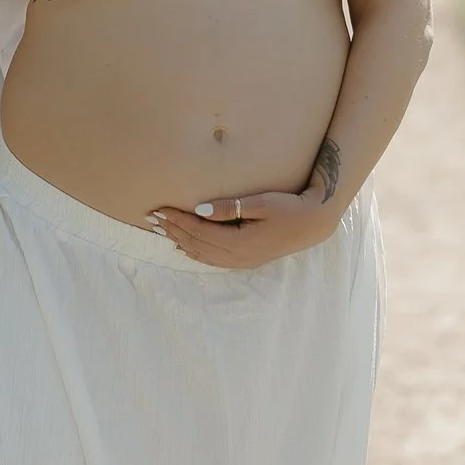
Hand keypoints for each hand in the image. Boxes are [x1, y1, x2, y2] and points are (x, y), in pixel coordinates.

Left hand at [148, 184, 338, 268]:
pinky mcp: (245, 260)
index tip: (159, 209)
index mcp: (239, 243)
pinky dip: (195, 252)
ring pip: (201, 254)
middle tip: (151, 218)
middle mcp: (236, 257)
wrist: (313, 224)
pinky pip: (212, 260)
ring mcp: (240, 261)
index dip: (177, 221)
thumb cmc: (289, 208)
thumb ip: (230, 207)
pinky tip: (185, 247)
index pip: (198, 231)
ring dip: (180, 242)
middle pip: (195, 245)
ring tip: (162, 231)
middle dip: (173, 231)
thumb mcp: (261, 203)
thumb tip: (199, 209)